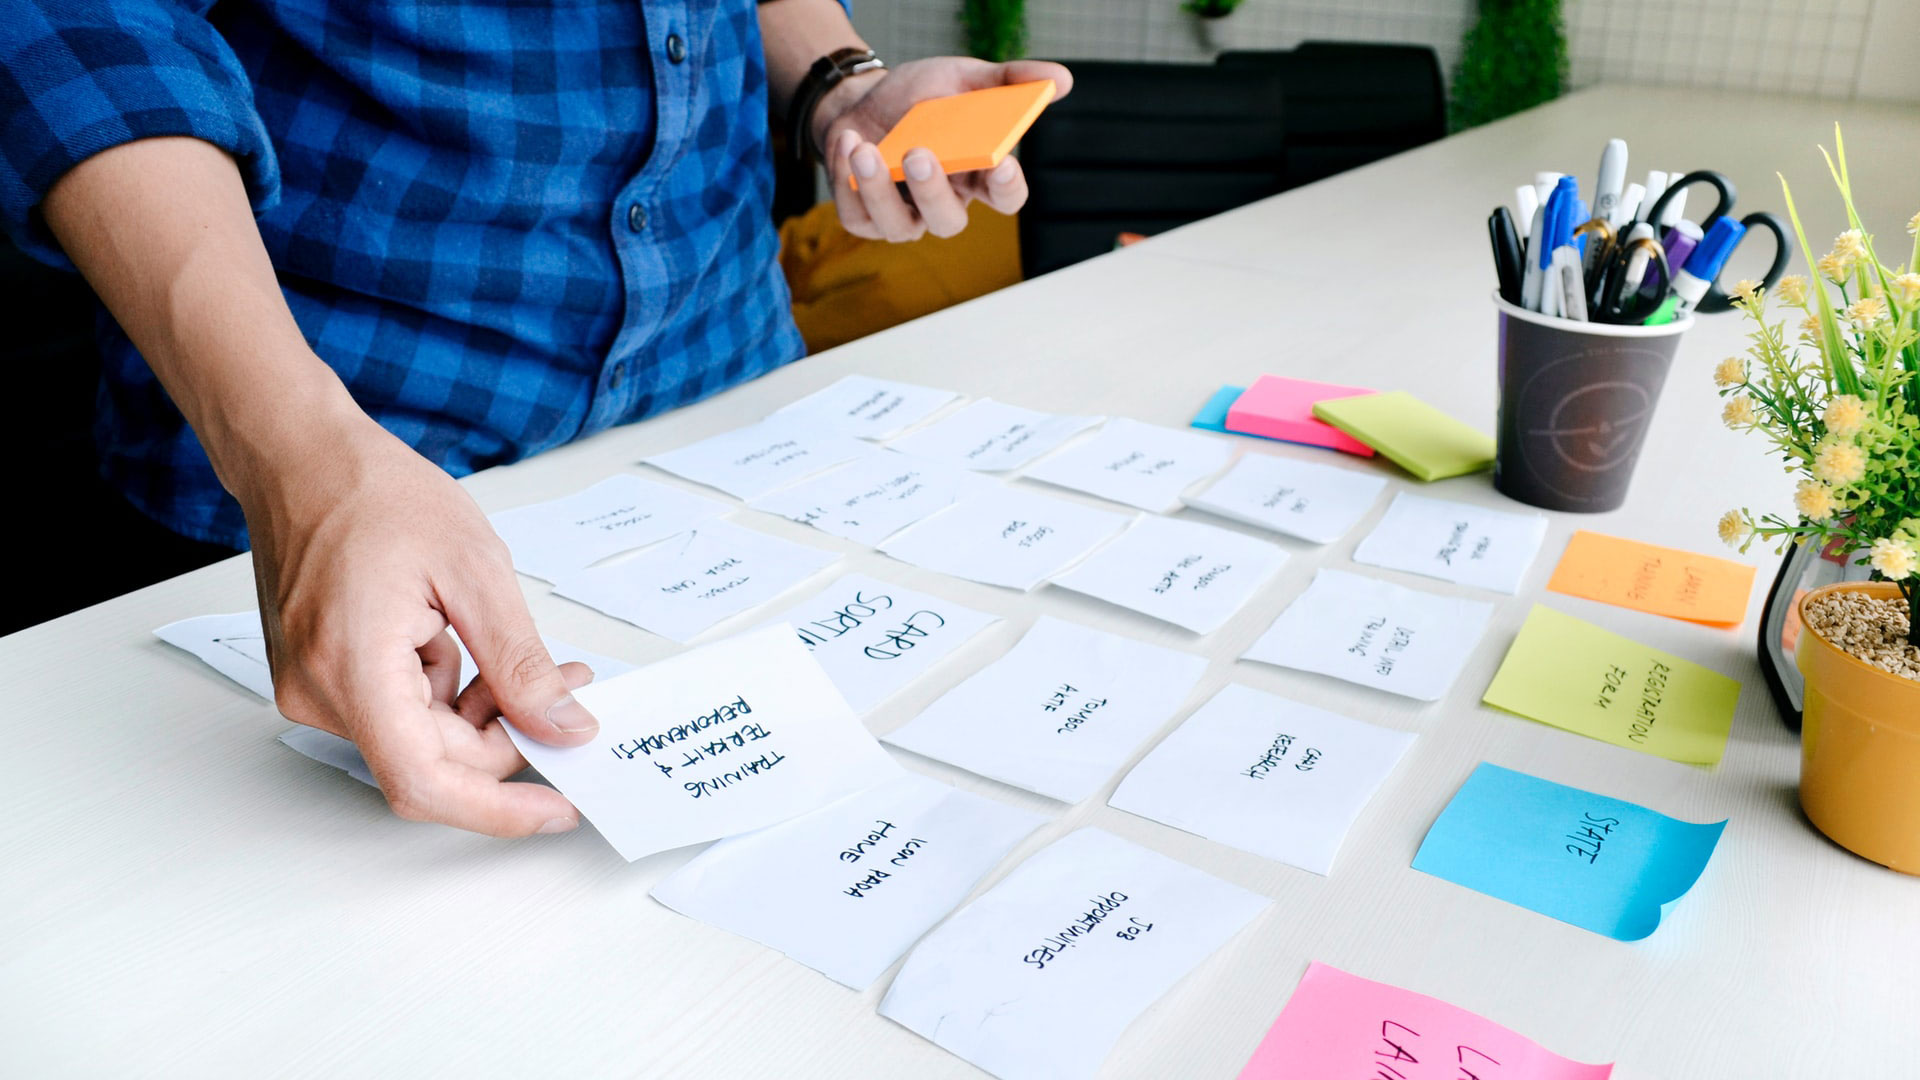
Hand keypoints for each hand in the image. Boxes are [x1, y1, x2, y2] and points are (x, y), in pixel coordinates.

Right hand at [243, 406, 599, 836]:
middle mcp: (319, 693)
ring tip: (517, 649)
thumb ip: (521, 662)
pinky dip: (444, 692)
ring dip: (479, 711)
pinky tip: (462, 640)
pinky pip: (397, 712)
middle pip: (432, 762)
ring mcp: (312, 688)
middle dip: (507, 736)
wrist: (298, 455)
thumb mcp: (476, 570)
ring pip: (420, 739)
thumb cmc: (373, 491)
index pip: (426, 783)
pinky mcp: (319, 677)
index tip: (557, 810)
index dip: (498, 810)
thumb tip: (564, 726)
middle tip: (568, 688)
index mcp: (353, 669)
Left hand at [817, 57, 1071, 241]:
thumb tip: (1060, 80)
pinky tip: (848, 141)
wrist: (863, 103)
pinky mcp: (865, 218)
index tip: (1002, 166)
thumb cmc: (919, 98)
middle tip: (919, 154)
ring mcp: (904, 215)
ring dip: (880, 191)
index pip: (1005, 197)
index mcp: (976, 175)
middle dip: (933, 193)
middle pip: (949, 222)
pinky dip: (848, 180)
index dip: (1007, 189)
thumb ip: (1009, 80)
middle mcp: (943, 202)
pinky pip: (857, 216)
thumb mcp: (964, 77)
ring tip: (865, 149)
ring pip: (900, 228)